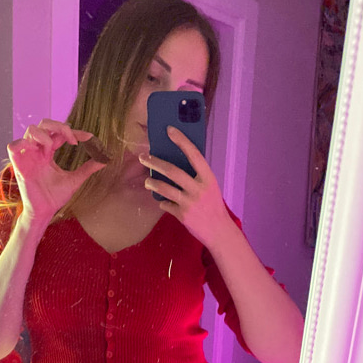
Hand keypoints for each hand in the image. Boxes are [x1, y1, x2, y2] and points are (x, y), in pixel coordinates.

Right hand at [6, 120, 106, 221]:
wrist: (45, 212)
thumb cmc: (55, 197)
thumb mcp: (75, 180)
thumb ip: (88, 168)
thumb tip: (105, 159)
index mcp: (48, 153)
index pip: (59, 133)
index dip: (73, 131)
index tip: (89, 137)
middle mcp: (37, 151)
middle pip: (44, 124)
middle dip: (59, 126)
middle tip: (72, 139)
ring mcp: (28, 156)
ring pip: (31, 130)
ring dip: (44, 135)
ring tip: (51, 148)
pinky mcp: (18, 164)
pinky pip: (13, 146)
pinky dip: (22, 143)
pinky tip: (35, 150)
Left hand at [138, 127, 233, 246]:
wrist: (219, 231)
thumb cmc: (213, 207)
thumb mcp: (210, 187)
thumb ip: (197, 177)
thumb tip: (179, 163)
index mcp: (208, 178)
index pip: (194, 155)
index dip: (182, 141)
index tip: (170, 130)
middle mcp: (199, 189)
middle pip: (173, 171)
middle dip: (156, 162)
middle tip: (143, 157)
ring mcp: (190, 203)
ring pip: (165, 189)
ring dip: (153, 184)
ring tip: (146, 181)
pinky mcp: (182, 215)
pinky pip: (166, 205)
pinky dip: (163, 203)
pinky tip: (162, 202)